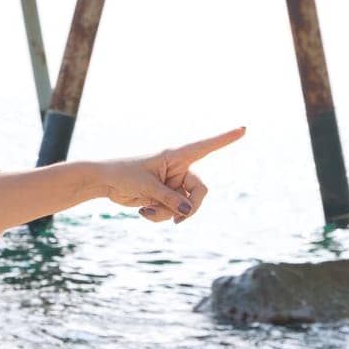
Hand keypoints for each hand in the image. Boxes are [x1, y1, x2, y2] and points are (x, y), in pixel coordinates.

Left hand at [98, 127, 244, 223]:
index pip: (205, 146)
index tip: (244, 129)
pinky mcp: (166, 197)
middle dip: (191, 207)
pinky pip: (172, 212)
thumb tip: (188, 211)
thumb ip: (168, 199)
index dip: (225, 138)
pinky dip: (160, 216)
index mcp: (176, 155)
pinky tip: (143, 211)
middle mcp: (179, 169)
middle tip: (180, 220)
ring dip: (167, 214)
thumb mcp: (146, 187)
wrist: (105, 183)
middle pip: (200, 190)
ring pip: (185, 206)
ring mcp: (174, 184)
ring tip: (146, 211)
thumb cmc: (123, 174)